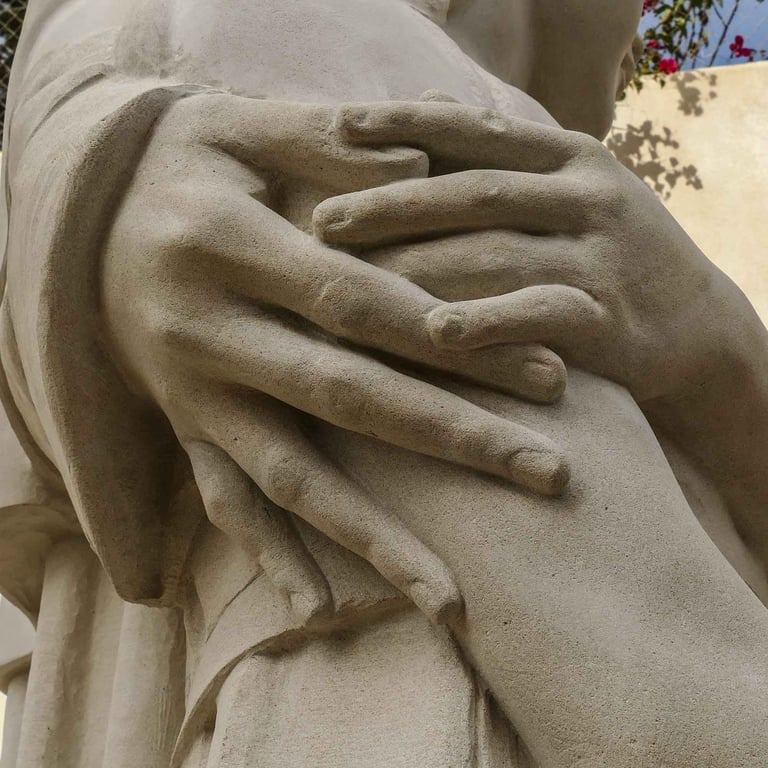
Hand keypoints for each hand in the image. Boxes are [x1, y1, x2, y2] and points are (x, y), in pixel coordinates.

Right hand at [101, 93, 569, 626]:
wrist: (78, 219)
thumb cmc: (178, 161)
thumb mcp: (239, 125)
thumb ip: (329, 140)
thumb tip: (429, 163)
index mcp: (220, 242)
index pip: (360, 302)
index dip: (452, 340)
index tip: (549, 376)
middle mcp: (204, 328)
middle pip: (347, 397)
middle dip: (453, 439)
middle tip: (551, 475)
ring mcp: (192, 391)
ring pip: (290, 476)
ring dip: (375, 539)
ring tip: (454, 602)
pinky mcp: (184, 426)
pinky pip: (223, 501)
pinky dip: (270, 555)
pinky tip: (318, 608)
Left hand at [314, 99, 746, 405]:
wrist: (697, 323)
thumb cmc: (609, 251)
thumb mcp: (570, 187)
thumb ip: (504, 152)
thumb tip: (434, 102)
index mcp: (567, 156)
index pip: (475, 131)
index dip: (405, 126)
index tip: (338, 127)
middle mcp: (585, 195)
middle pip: (473, 192)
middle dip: (391, 205)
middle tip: (322, 222)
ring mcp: (600, 254)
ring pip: (496, 253)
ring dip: (419, 266)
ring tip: (348, 280)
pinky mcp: (610, 317)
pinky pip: (541, 314)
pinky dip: (487, 322)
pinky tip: (436, 332)